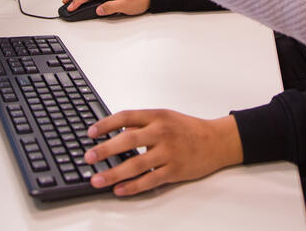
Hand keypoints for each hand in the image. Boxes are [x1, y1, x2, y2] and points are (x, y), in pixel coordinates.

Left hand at [83, 110, 242, 195]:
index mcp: (157, 116)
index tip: (91, 133)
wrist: (216, 141)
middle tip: (88, 157)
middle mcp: (161, 132)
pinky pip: (150, 180)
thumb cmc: (188, 129)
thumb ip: (142, 123)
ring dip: (114, 173)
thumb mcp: (165, 117)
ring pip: (136, 164)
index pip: (126, 117)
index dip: (106, 124)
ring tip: (97, 180)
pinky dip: (133, 187)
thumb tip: (115, 131)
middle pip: (128, 140)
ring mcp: (168, 152)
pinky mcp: (174, 171)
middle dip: (105, 149)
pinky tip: (119, 190)